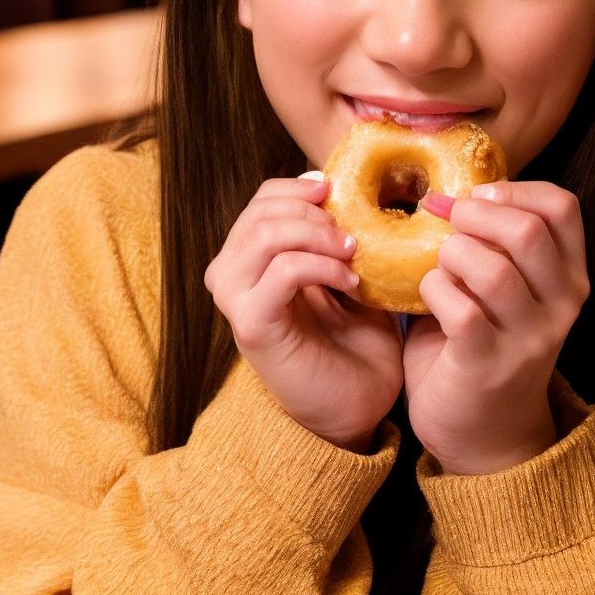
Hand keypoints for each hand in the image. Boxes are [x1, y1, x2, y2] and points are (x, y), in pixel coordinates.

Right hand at [204, 176, 403, 450]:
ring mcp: (238, 302)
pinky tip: (350, 283)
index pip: (262, 201)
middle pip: (260, 212)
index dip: (301, 189)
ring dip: (318, 236)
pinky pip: (282, 272)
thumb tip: (343, 192)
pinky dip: (321, 266)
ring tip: (353, 255)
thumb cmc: (356, 342)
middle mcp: (234, 278)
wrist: (360, 405)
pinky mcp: (253, 327)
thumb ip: (336, 236)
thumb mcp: (348, 275)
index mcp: (254, 261)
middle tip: (353, 234)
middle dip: (314, 212)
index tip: (342, 199)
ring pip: (265, 235)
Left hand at [403, 181, 588, 474]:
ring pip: (495, 269)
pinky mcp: (489, 365)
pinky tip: (427, 298)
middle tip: (446, 222)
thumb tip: (444, 194)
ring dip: (452, 254)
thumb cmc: (483, 345)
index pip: (563, 207)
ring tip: (439, 265)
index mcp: (569, 277)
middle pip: (528, 231)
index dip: (514, 189)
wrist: (484, 435)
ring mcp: (529, 339)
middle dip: (475, 215)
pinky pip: (461, 309)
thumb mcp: (503, 289)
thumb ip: (488, 244)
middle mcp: (560, 307)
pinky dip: (434, 290)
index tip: (477, 196)